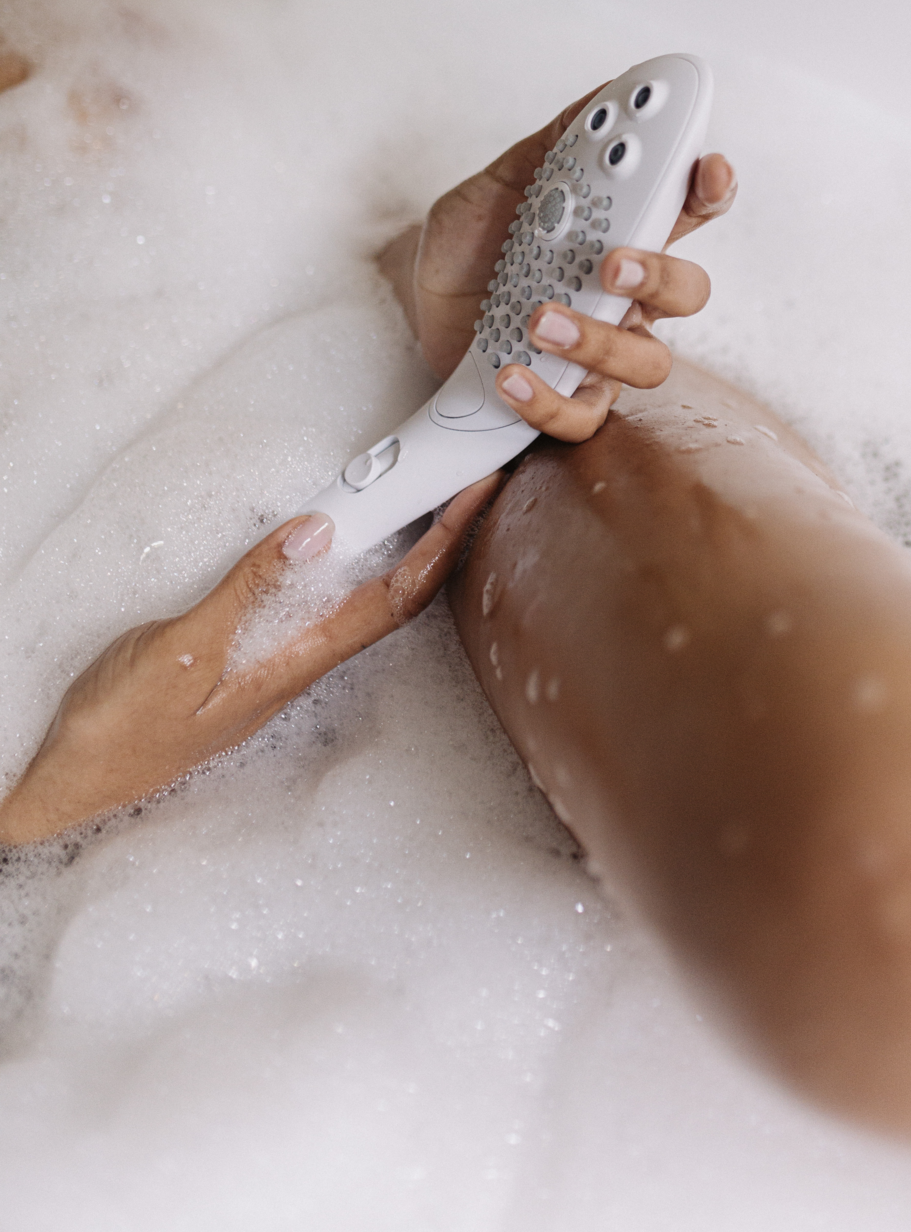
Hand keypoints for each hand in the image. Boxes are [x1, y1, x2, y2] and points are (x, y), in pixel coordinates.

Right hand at [0, 479, 498, 845]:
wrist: (76, 783)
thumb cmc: (121, 728)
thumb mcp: (182, 650)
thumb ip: (249, 591)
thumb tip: (317, 534)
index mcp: (295, 663)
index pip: (394, 598)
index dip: (443, 545)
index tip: (474, 495)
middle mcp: (301, 666)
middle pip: (395, 600)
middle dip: (443, 543)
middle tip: (468, 485)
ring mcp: (281, 665)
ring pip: (366, 605)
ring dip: (407, 554)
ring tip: (428, 505)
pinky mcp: (255, 661)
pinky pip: (327, 609)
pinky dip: (356, 568)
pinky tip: (349, 550)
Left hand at [380, 94, 735, 443]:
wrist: (418, 302)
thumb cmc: (474, 246)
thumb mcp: (501, 184)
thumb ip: (553, 148)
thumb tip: (602, 98)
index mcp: (624, 233)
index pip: (690, 208)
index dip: (711, 187)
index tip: (706, 167)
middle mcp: (627, 296)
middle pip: (689, 292)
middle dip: (660, 273)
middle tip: (612, 260)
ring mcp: (603, 353)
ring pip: (648, 362)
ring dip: (600, 341)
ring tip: (541, 318)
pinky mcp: (567, 399)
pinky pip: (581, 416)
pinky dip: (548, 399)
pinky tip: (511, 371)